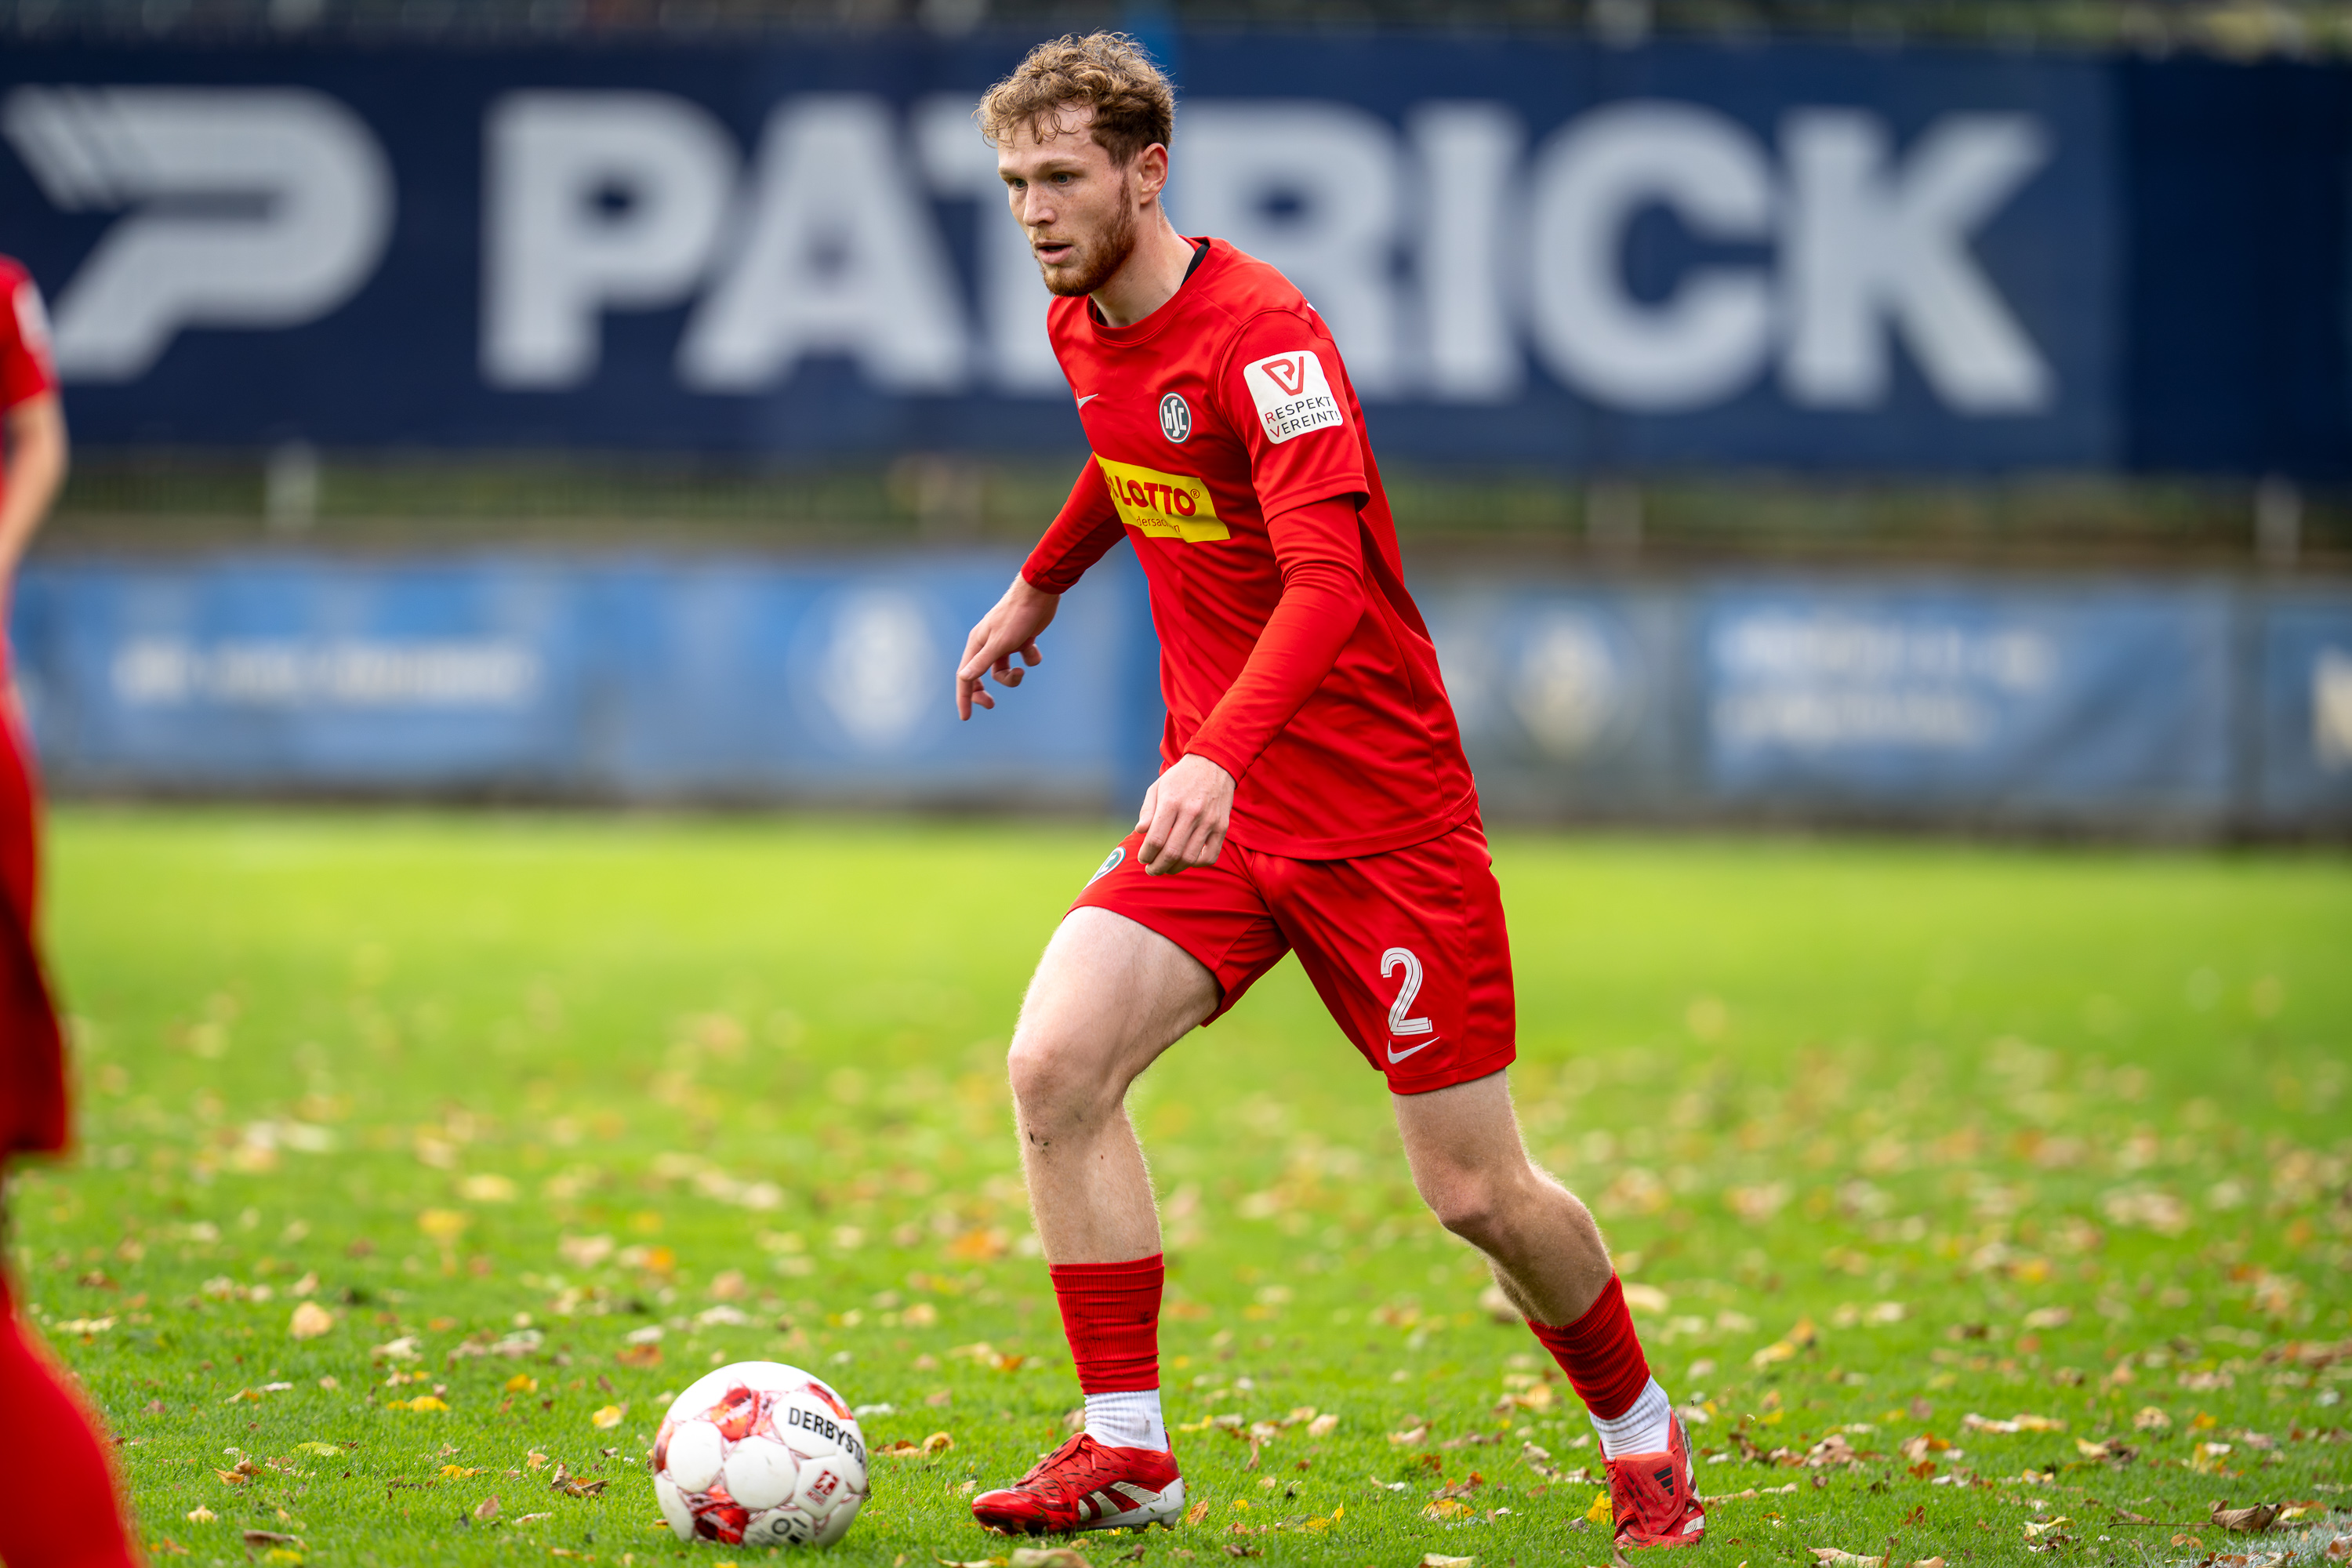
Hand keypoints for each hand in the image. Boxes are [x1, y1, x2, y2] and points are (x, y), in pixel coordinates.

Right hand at [957, 576, 1059, 719]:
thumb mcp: (999, 643)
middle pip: (981, 676)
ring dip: (1013, 676)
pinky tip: (1034, 647)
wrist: (1039, 594)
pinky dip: (1031, 658)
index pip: (965, 676)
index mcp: (977, 644)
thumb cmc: (1016, 616)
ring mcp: (1005, 643)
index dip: (964, 697)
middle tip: (991, 705)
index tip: (966, 716)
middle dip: (985, 691)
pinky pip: (1024, 659)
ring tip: (1022, 670)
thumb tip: (963, 678)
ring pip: (1004, 671)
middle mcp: (988, 644)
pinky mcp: (1022, 640)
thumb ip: (982, 662)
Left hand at [1136, 753, 1234, 874]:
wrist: (1213, 764)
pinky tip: (1187, 861)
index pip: (1155, 839)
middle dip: (1157, 867)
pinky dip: (1197, 864)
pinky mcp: (1222, 826)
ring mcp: (1209, 821)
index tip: (1142, 858)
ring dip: (1175, 868)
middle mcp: (1191, 813)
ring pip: (1190, 857)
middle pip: (1172, 852)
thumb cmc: (1180, 778)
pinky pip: (1211, 856)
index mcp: (1172, 802)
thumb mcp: (1157, 787)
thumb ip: (1147, 811)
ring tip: (1166, 868)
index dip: (1146, 854)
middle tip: (1151, 870)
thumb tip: (1140, 832)